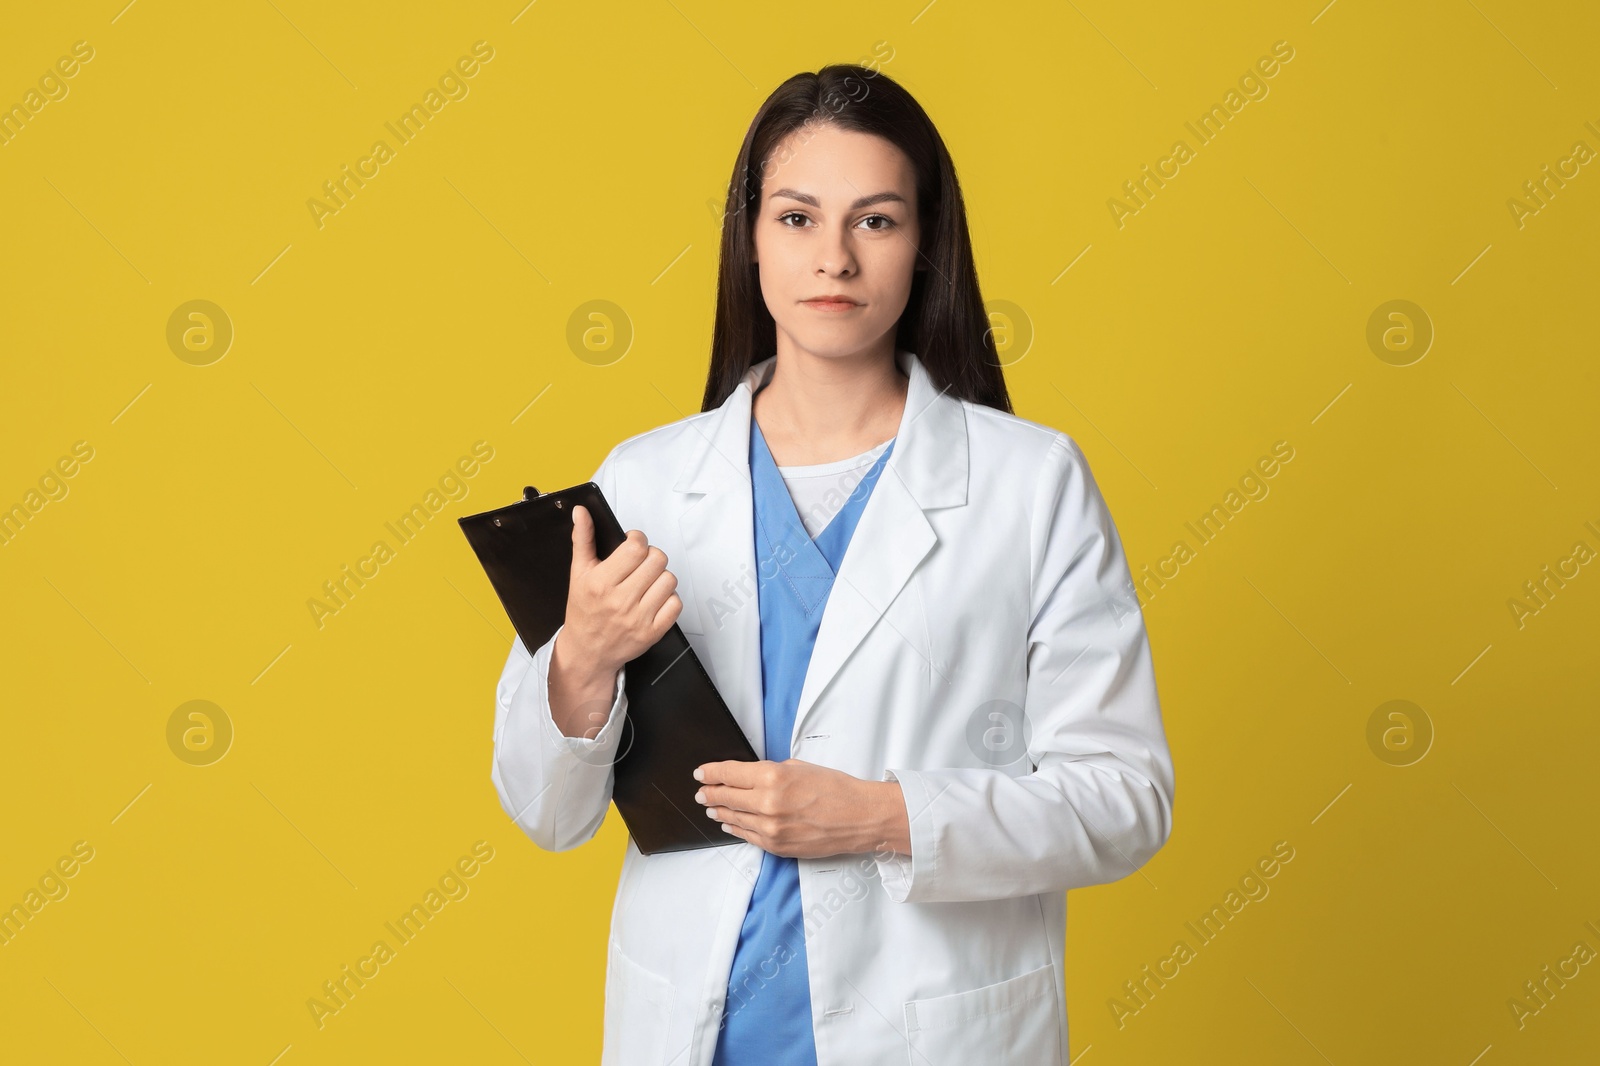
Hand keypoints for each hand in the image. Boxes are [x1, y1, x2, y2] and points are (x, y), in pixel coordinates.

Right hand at [547, 506, 679, 739]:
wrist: (587, 652)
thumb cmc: (584, 611)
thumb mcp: (578, 573)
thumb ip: (582, 539)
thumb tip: (581, 512)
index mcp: (601, 582)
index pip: (636, 548)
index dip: (638, 540)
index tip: (633, 544)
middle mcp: (620, 601)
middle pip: (657, 560)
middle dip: (651, 556)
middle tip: (640, 564)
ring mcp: (638, 618)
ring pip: (669, 580)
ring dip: (660, 577)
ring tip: (646, 582)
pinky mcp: (652, 633)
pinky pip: (676, 604)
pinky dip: (668, 599)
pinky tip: (653, 599)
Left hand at [692, 759, 910, 859]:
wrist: (860, 818)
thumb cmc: (836, 789)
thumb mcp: (800, 767)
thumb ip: (771, 772)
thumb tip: (749, 777)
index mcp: (773, 777)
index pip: (729, 773)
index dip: (711, 772)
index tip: (700, 772)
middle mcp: (767, 803)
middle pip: (725, 797)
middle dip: (709, 793)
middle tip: (701, 791)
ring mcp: (770, 828)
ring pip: (733, 819)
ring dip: (720, 812)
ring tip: (712, 807)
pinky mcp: (776, 846)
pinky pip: (747, 836)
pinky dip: (735, 829)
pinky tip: (729, 824)